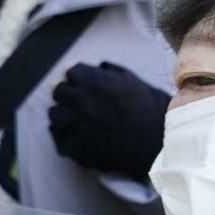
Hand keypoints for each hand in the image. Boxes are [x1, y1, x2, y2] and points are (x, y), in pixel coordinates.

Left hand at [47, 61, 170, 179]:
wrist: (159, 143)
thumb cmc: (150, 108)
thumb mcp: (132, 80)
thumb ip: (108, 71)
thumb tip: (94, 67)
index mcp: (94, 82)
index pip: (70, 71)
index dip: (78, 77)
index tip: (83, 83)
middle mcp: (81, 101)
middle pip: (58, 91)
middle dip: (68, 93)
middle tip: (79, 101)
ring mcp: (76, 125)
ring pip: (55, 114)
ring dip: (63, 114)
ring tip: (76, 119)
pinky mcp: (76, 147)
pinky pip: (58, 138)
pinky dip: (65, 136)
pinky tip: (75, 136)